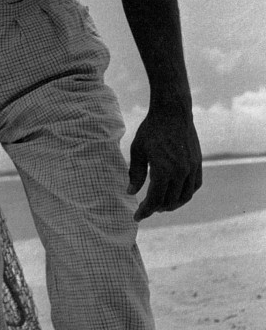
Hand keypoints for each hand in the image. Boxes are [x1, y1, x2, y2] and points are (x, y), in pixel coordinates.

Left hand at [127, 105, 201, 220]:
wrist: (172, 113)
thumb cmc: (151, 130)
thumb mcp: (137, 150)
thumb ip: (135, 174)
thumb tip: (130, 193)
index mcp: (163, 170)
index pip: (155, 200)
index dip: (145, 211)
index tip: (136, 216)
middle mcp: (180, 172)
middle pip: (169, 201)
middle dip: (157, 208)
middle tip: (146, 209)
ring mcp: (192, 168)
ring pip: (184, 196)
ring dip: (172, 204)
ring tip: (161, 205)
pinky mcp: (198, 163)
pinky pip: (194, 186)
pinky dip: (186, 194)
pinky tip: (177, 194)